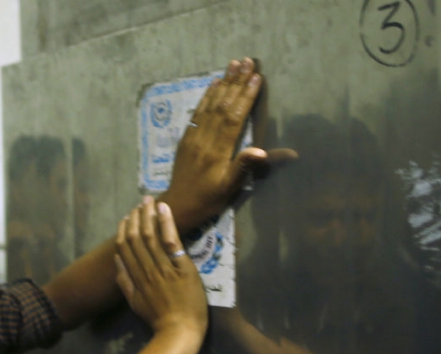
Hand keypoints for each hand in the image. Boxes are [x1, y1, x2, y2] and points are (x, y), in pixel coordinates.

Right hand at [114, 197, 206, 336]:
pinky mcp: (182, 268)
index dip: (124, 230)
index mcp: (135, 277)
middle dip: (136, 218)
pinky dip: (166, 223)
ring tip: (149, 201)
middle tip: (140, 202)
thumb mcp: (135, 303)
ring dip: (149, 216)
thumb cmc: (159, 319)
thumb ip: (124, 282)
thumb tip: (116, 261)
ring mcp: (164, 268)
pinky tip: (164, 208)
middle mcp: (146, 269)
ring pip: (151, 236)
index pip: (125, 248)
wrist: (179, 331)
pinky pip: (171, 242)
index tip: (126, 217)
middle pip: (136, 238)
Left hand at [161, 57, 267, 229]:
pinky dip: (206, 96)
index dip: (245, 96)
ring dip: (223, 83)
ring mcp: (193, 138)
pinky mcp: (186, 139)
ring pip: (209, 105)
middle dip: (236, 82)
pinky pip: (197, 113)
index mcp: (217, 152)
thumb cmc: (209, 199)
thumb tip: (262, 152)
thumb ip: (244, 167)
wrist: (178, 206)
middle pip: (222, 106)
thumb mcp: (230, 188)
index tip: (256, 76)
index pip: (234, 118)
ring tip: (233, 64)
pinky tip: (214, 83)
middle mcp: (204, 140)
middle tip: (248, 60)